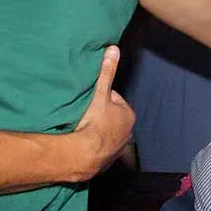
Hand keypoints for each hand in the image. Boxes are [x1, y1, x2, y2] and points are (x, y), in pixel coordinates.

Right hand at [68, 46, 135, 181]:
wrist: (84, 155)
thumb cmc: (94, 122)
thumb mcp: (100, 93)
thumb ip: (106, 72)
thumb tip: (113, 49)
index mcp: (129, 115)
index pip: (114, 99)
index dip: (101, 97)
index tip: (89, 100)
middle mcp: (128, 133)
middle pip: (110, 117)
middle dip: (99, 114)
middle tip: (84, 113)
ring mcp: (118, 148)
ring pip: (105, 132)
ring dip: (95, 129)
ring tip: (82, 127)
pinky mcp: (107, 161)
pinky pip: (99, 147)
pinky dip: (92, 144)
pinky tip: (82, 141)